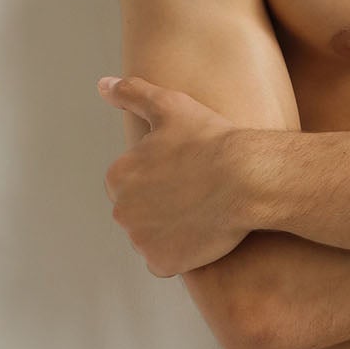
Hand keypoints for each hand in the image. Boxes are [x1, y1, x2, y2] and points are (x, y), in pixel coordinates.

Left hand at [97, 75, 249, 273]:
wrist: (248, 178)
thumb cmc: (212, 139)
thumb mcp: (170, 105)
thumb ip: (131, 93)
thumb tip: (102, 85)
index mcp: (117, 176)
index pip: (134, 184)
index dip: (162, 178)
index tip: (187, 172)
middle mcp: (121, 211)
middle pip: (140, 213)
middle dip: (162, 206)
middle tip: (197, 193)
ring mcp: (140, 240)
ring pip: (152, 237)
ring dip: (171, 230)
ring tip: (203, 212)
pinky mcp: (162, 263)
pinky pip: (165, 262)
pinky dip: (180, 253)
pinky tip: (202, 234)